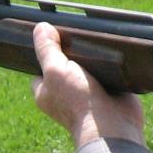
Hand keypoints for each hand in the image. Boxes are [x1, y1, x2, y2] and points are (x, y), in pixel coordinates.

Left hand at [31, 21, 145, 147]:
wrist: (112, 126)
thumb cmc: (78, 102)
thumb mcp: (55, 70)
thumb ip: (47, 49)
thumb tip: (40, 27)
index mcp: (46, 92)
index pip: (41, 68)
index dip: (46, 51)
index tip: (55, 36)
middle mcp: (65, 94)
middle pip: (66, 64)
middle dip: (73, 53)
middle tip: (78, 38)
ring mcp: (88, 93)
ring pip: (87, 68)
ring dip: (93, 58)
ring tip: (96, 45)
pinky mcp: (109, 91)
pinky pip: (107, 73)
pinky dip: (110, 65)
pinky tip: (113, 55)